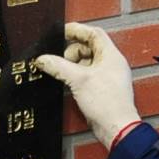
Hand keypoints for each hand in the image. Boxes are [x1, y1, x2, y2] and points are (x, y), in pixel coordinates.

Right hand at [33, 22, 140, 149]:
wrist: (116, 128)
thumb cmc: (106, 103)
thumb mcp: (78, 80)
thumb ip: (58, 66)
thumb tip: (42, 59)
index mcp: (111, 55)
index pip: (94, 33)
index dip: (77, 30)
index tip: (62, 32)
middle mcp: (111, 63)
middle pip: (89, 47)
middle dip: (72, 51)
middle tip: (61, 59)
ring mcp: (108, 76)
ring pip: (87, 62)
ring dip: (73, 64)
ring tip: (63, 72)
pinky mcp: (103, 89)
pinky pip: (88, 75)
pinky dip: (77, 75)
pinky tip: (68, 81)